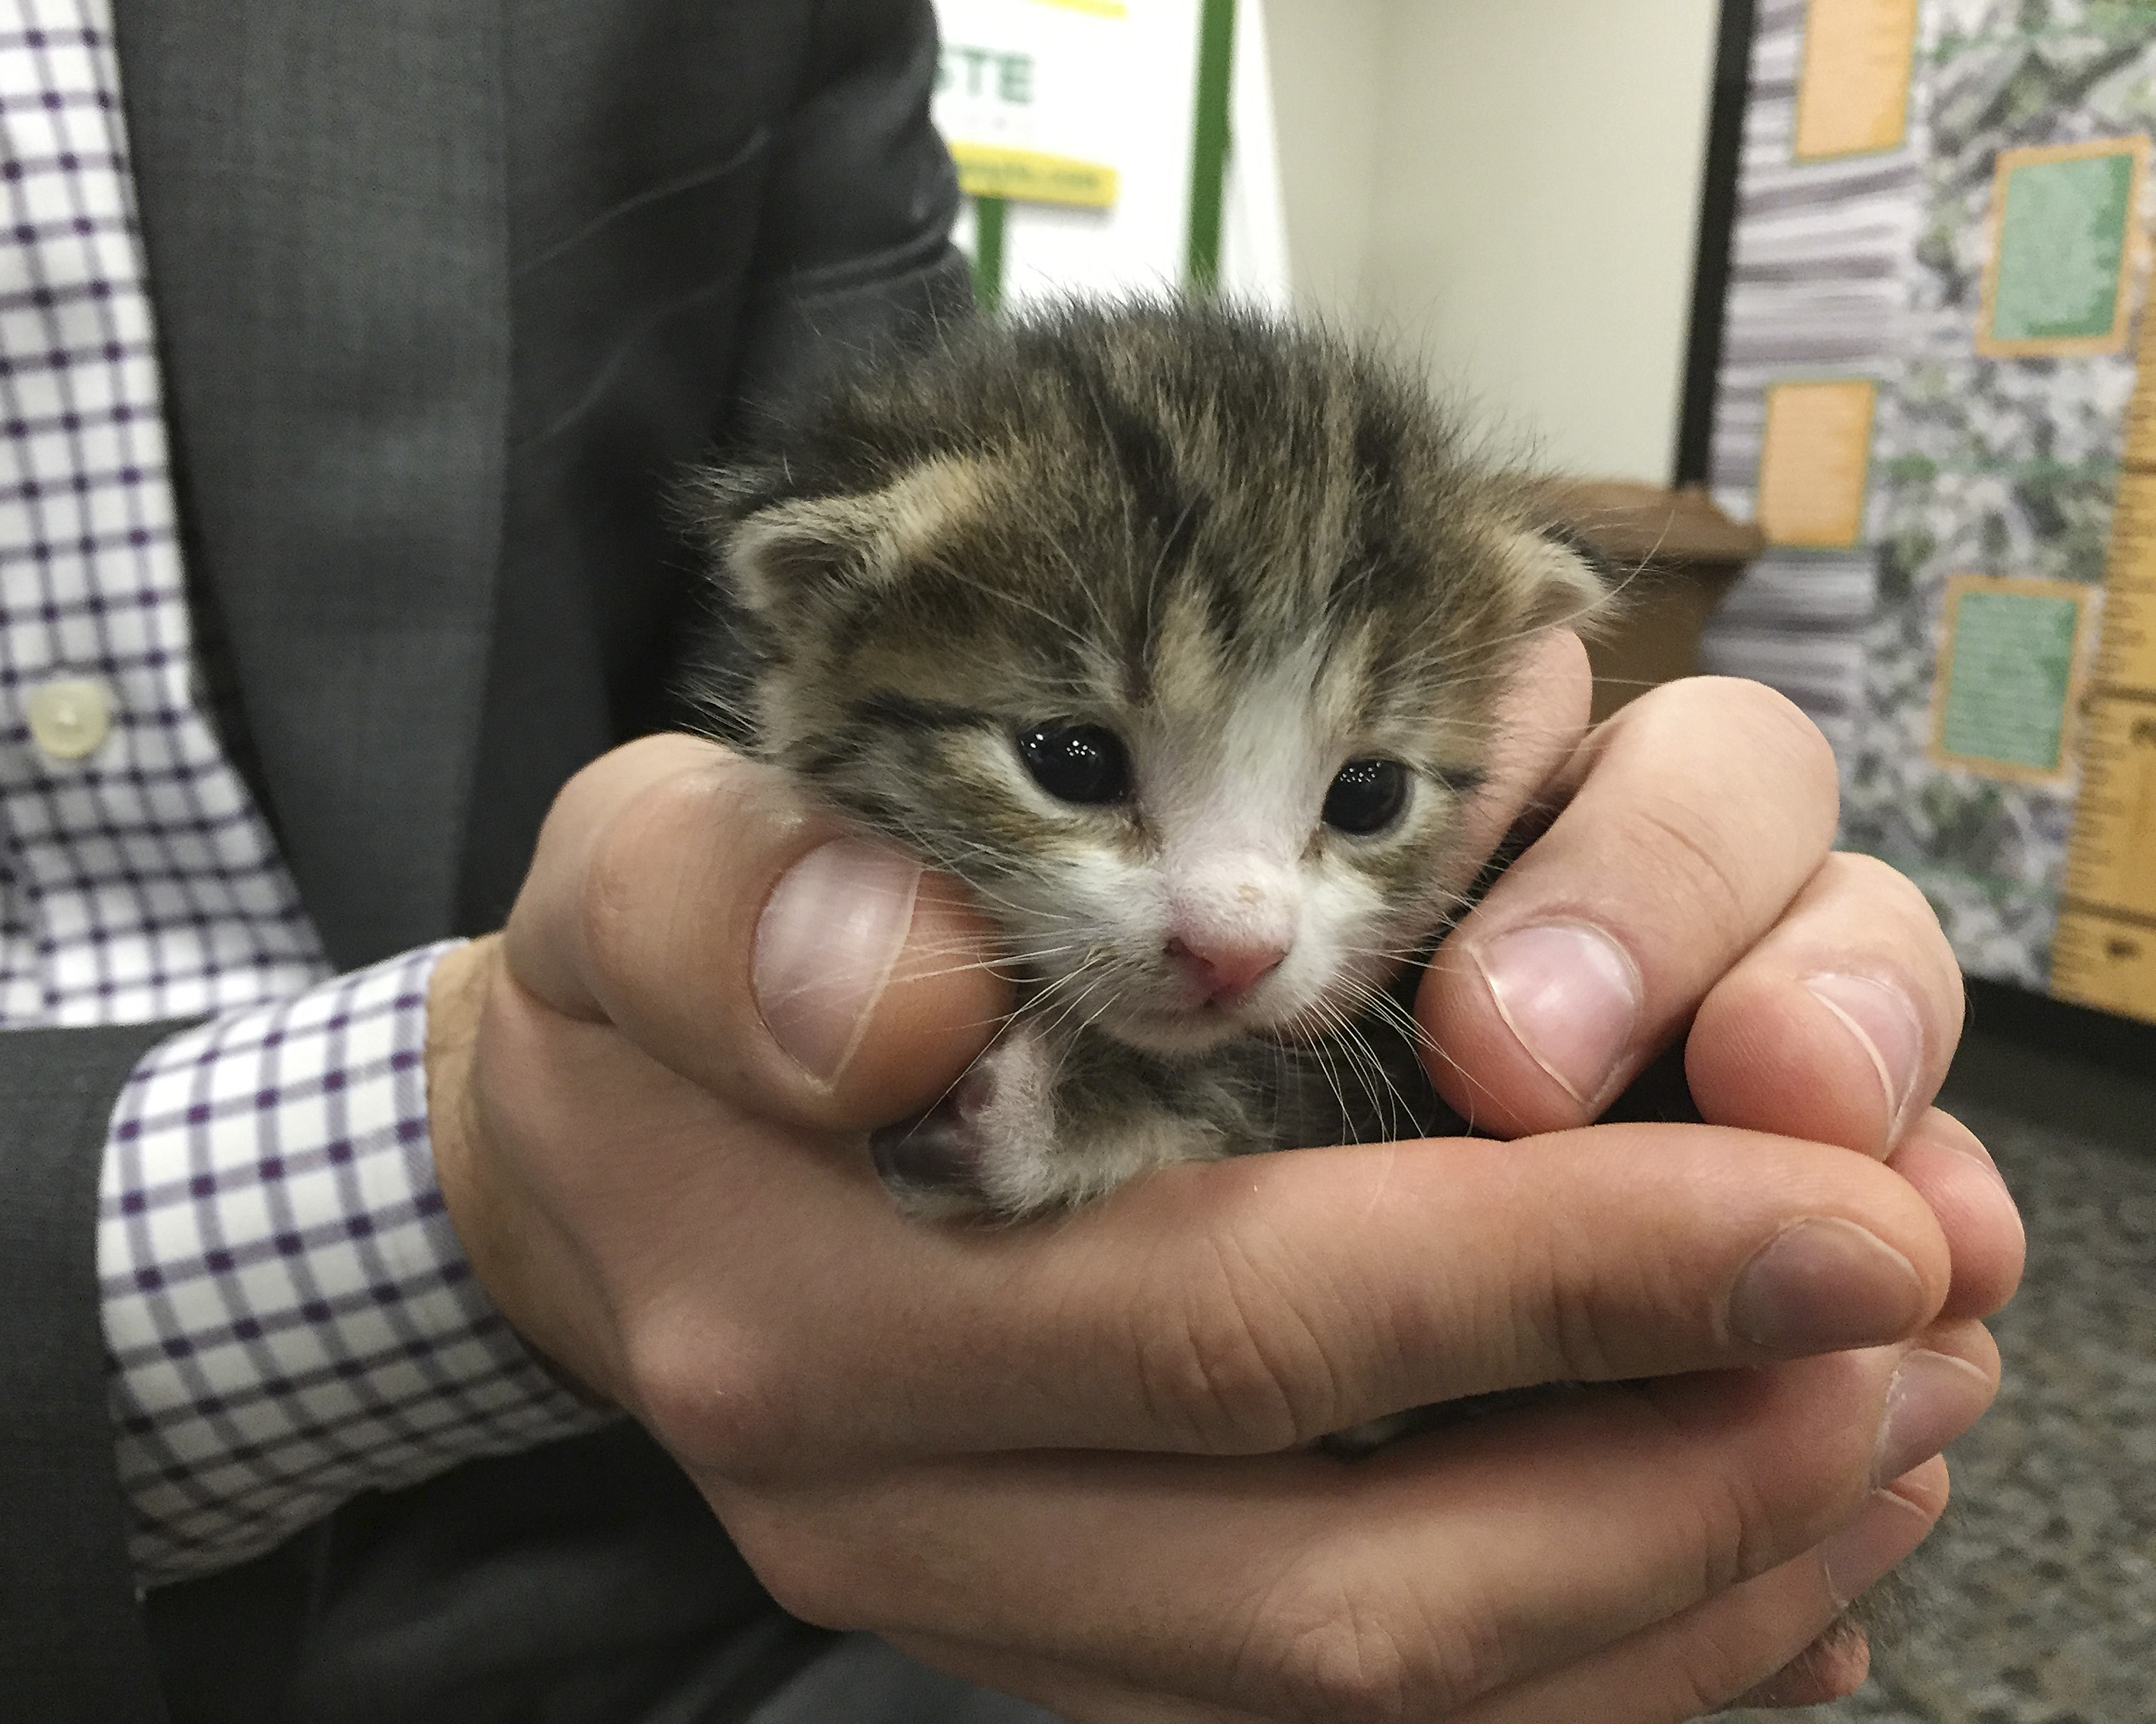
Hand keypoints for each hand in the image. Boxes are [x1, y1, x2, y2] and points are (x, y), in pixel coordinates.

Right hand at [424, 633, 2018, 1721]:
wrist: (586, 1178)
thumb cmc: (656, 995)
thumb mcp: (635, 867)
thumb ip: (739, 911)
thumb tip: (902, 1007)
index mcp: (814, 1310)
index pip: (1238, 1325)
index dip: (1558, 1278)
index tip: (1835, 1204)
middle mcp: (903, 1517)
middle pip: (1351, 1584)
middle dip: (1682, 1471)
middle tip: (1918, 1332)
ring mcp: (983, 1615)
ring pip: (1378, 1701)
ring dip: (1675, 1590)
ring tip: (1884, 1432)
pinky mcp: (1052, 1643)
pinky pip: (1343, 1722)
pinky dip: (1579, 1663)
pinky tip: (1743, 1559)